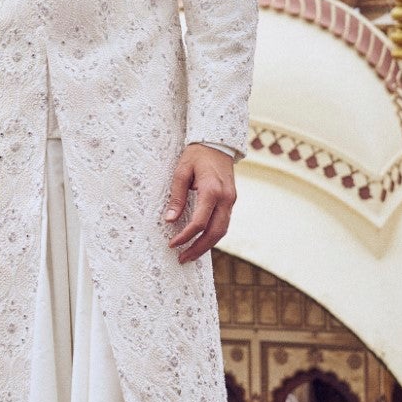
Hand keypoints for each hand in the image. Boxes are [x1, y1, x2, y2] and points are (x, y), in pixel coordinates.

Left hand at [164, 144, 235, 263]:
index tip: (173, 244)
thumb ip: (177, 196)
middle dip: (199, 248)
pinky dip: (213, 235)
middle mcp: (225, 198)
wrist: (217, 143)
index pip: (199, 222)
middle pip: (215, 232)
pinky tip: (201, 240)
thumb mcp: (181, 172)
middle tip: (183, 258)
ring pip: (222, 230)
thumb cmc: (197, 155)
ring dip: (207, 245)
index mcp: (212, 191)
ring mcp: (231, 200)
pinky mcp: (231, 200)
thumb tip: (170, 219)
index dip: (185, 236)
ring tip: (191, 254)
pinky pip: (224, 223)